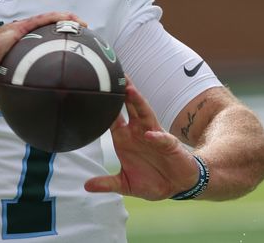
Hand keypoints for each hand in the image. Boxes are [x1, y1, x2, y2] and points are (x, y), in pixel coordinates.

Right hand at [0, 11, 84, 105]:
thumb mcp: (2, 91)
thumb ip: (13, 99)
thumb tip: (22, 118)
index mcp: (15, 50)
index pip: (37, 43)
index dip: (52, 43)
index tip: (67, 49)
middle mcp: (18, 38)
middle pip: (45, 29)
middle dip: (62, 29)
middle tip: (79, 36)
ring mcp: (18, 32)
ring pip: (46, 21)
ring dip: (64, 20)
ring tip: (81, 23)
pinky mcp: (17, 29)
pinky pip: (41, 20)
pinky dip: (56, 18)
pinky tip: (70, 18)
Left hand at [84, 80, 200, 200]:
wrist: (177, 186)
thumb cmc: (151, 180)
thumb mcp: (125, 184)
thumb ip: (107, 183)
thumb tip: (86, 186)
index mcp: (124, 138)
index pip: (111, 118)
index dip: (103, 105)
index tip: (92, 91)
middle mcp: (137, 131)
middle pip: (128, 107)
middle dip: (121, 92)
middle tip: (113, 76)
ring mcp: (153, 135)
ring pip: (145, 114)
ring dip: (138, 102)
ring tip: (130, 90)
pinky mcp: (168, 144)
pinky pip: (161, 138)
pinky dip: (156, 136)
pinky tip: (149, 135)